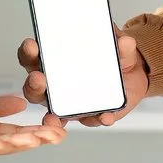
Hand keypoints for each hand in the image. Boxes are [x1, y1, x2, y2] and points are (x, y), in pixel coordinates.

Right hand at [16, 32, 149, 125]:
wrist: (134, 76)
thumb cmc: (112, 57)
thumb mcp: (115, 44)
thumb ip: (119, 44)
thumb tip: (124, 42)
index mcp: (54, 60)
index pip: (32, 56)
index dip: (28, 52)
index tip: (32, 46)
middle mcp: (56, 84)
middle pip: (34, 87)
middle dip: (33, 84)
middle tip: (38, 79)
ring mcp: (70, 103)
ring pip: (53, 111)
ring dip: (51, 114)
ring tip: (54, 115)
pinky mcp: (89, 115)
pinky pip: (89, 121)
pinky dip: (97, 119)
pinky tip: (105, 116)